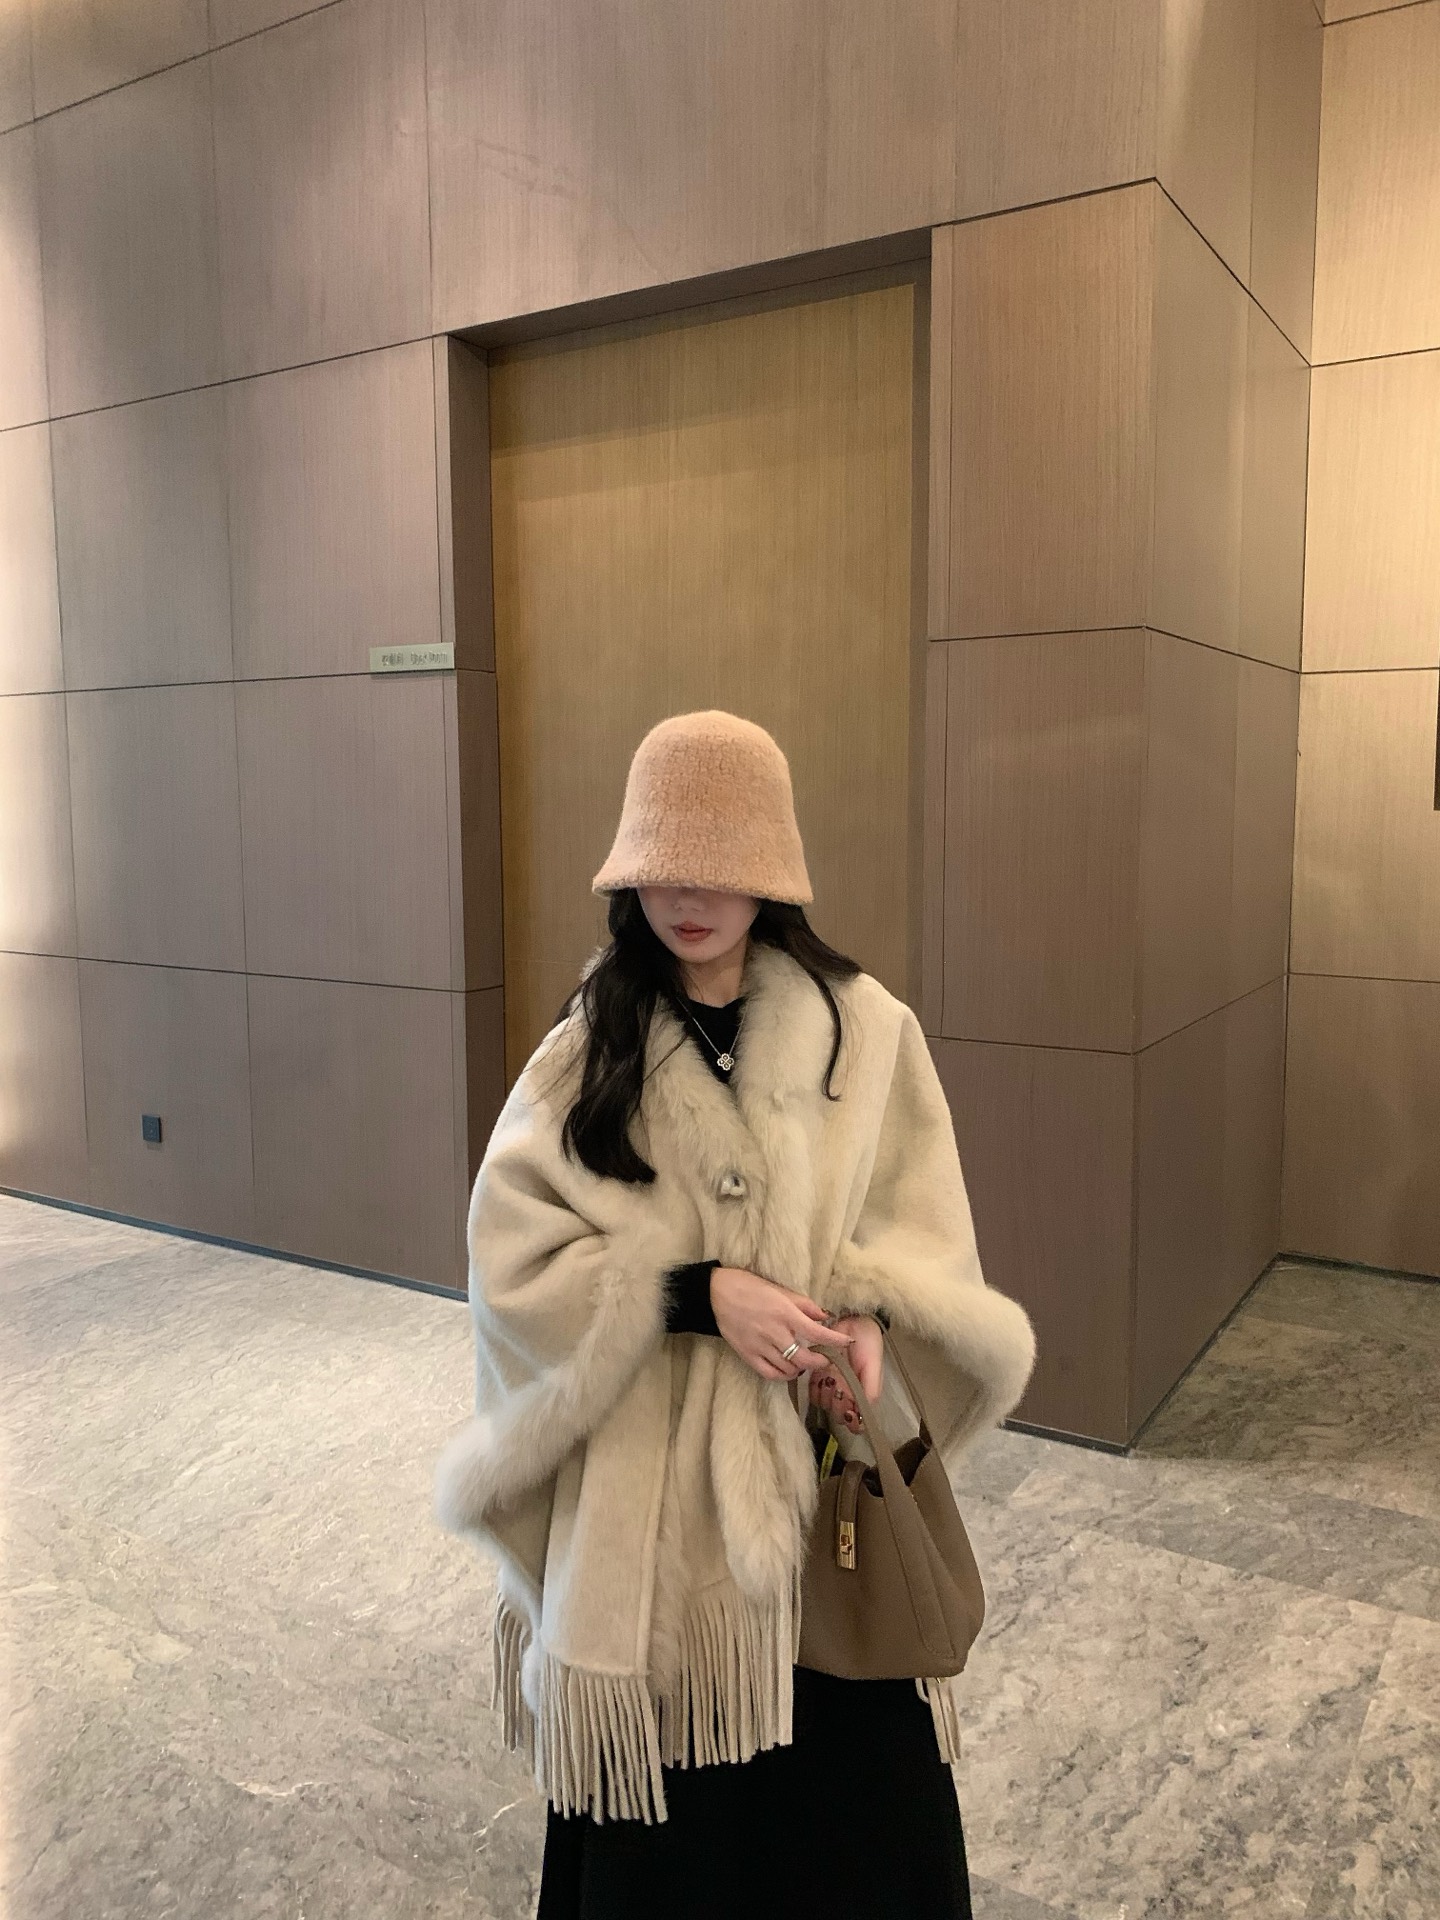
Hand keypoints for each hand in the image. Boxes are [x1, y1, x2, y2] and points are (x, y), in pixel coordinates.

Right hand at [709, 1267, 854, 1381]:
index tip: (847, 1342)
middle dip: (820, 1362)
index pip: (817, 1332)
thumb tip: (825, 1315)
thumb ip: (804, 1304)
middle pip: (805, 1358)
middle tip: (826, 1359)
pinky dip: (783, 1375)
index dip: (835, 1341)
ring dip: (802, 1369)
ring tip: (807, 1363)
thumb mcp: (780, 1289)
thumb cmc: (750, 1286)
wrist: (716, 1294)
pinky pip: (770, 1373)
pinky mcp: (748, 1355)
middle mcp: (774, 1333)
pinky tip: (788, 1370)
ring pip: (789, 1369)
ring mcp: (760, 1346)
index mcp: (784, 1313)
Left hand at [810, 1316, 884, 1433]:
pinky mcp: (817, 1375)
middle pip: (839, 1415)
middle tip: (840, 1387)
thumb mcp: (873, 1366)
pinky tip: (821, 1376)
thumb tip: (862, 1417)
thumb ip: (870, 1390)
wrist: (851, 1319)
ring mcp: (832, 1385)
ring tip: (831, 1378)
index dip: (852, 1421)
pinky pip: (813, 1393)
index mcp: (863, 1393)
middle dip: (838, 1406)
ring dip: (826, 1396)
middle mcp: (847, 1393)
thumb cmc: (867, 1342)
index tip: (850, 1410)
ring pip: (825, 1405)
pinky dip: (816, 1388)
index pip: (857, 1421)